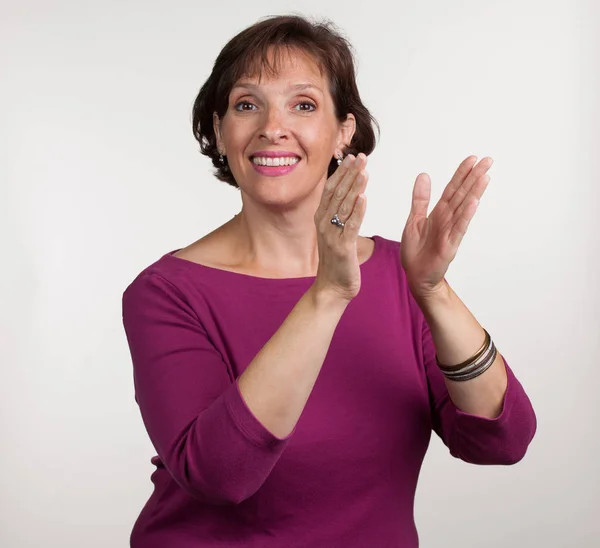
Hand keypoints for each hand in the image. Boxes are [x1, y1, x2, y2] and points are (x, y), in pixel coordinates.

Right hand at [313, 153, 368, 301]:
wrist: (332, 288)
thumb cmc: (336, 261)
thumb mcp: (334, 233)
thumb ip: (339, 214)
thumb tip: (348, 195)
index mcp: (321, 218)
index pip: (331, 188)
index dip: (342, 172)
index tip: (353, 156)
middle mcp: (324, 223)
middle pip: (338, 193)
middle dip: (350, 173)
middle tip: (361, 157)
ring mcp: (332, 235)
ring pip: (345, 206)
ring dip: (355, 187)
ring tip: (365, 171)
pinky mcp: (343, 247)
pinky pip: (351, 225)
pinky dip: (358, 211)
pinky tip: (364, 197)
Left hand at [400, 155, 492, 299]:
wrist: (416, 275)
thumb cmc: (416, 251)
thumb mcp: (414, 220)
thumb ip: (420, 199)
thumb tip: (424, 175)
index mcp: (438, 213)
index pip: (452, 189)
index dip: (461, 174)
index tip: (472, 158)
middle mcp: (447, 219)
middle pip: (462, 194)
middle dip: (474, 177)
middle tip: (488, 160)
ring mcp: (450, 231)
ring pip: (463, 208)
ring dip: (474, 192)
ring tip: (485, 176)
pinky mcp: (449, 245)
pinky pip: (459, 227)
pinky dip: (466, 214)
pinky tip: (474, 202)